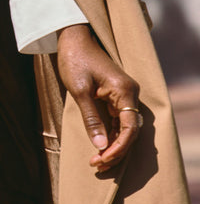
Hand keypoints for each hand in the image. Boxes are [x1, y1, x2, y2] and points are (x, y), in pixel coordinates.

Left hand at [56, 24, 140, 172]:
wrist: (73, 38)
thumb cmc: (75, 60)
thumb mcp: (80, 91)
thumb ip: (91, 118)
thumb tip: (100, 146)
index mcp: (124, 91)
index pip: (130, 128)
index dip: (118, 147)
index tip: (102, 159)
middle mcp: (129, 94)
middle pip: (129, 131)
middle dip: (115, 151)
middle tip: (97, 165)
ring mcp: (123, 95)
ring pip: (123, 128)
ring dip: (111, 146)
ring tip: (96, 162)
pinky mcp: (115, 96)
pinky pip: (117, 121)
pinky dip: (109, 135)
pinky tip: (99, 148)